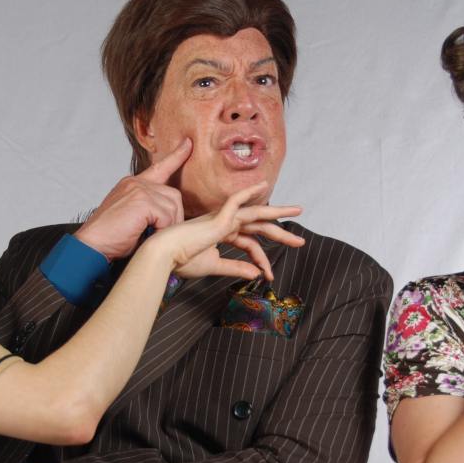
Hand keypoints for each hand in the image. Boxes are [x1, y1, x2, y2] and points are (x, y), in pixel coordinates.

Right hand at [73, 139, 192, 260]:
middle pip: (173, 195)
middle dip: (173, 217)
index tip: (188, 144)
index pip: (159, 167)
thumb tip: (174, 216)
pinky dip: (160, 231)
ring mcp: (138, 189)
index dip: (176, 156)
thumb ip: (151, 209)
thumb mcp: (134, 218)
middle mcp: (136, 182)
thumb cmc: (112, 238)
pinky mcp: (141, 200)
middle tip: (160, 234)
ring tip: (150, 237)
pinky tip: (147, 237)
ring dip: (166, 226)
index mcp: (133, 184)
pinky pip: (166, 217)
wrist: (91, 245)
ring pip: (172, 207)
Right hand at [149, 183, 302, 281]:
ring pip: (256, 213)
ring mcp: (222, 218)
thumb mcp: (214, 266)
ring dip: (278, 212)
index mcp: (221, 233)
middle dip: (280, 234)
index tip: (268, 276)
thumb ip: (235, 267)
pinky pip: (237, 200)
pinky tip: (263, 186)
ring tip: (298, 211)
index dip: (261, 259)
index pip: (249, 244)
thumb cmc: (181, 260)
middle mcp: (224, 223)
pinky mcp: (218, 217)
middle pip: (258, 226)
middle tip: (300, 242)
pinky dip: (249, 192)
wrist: (163, 256)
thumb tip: (255, 273)